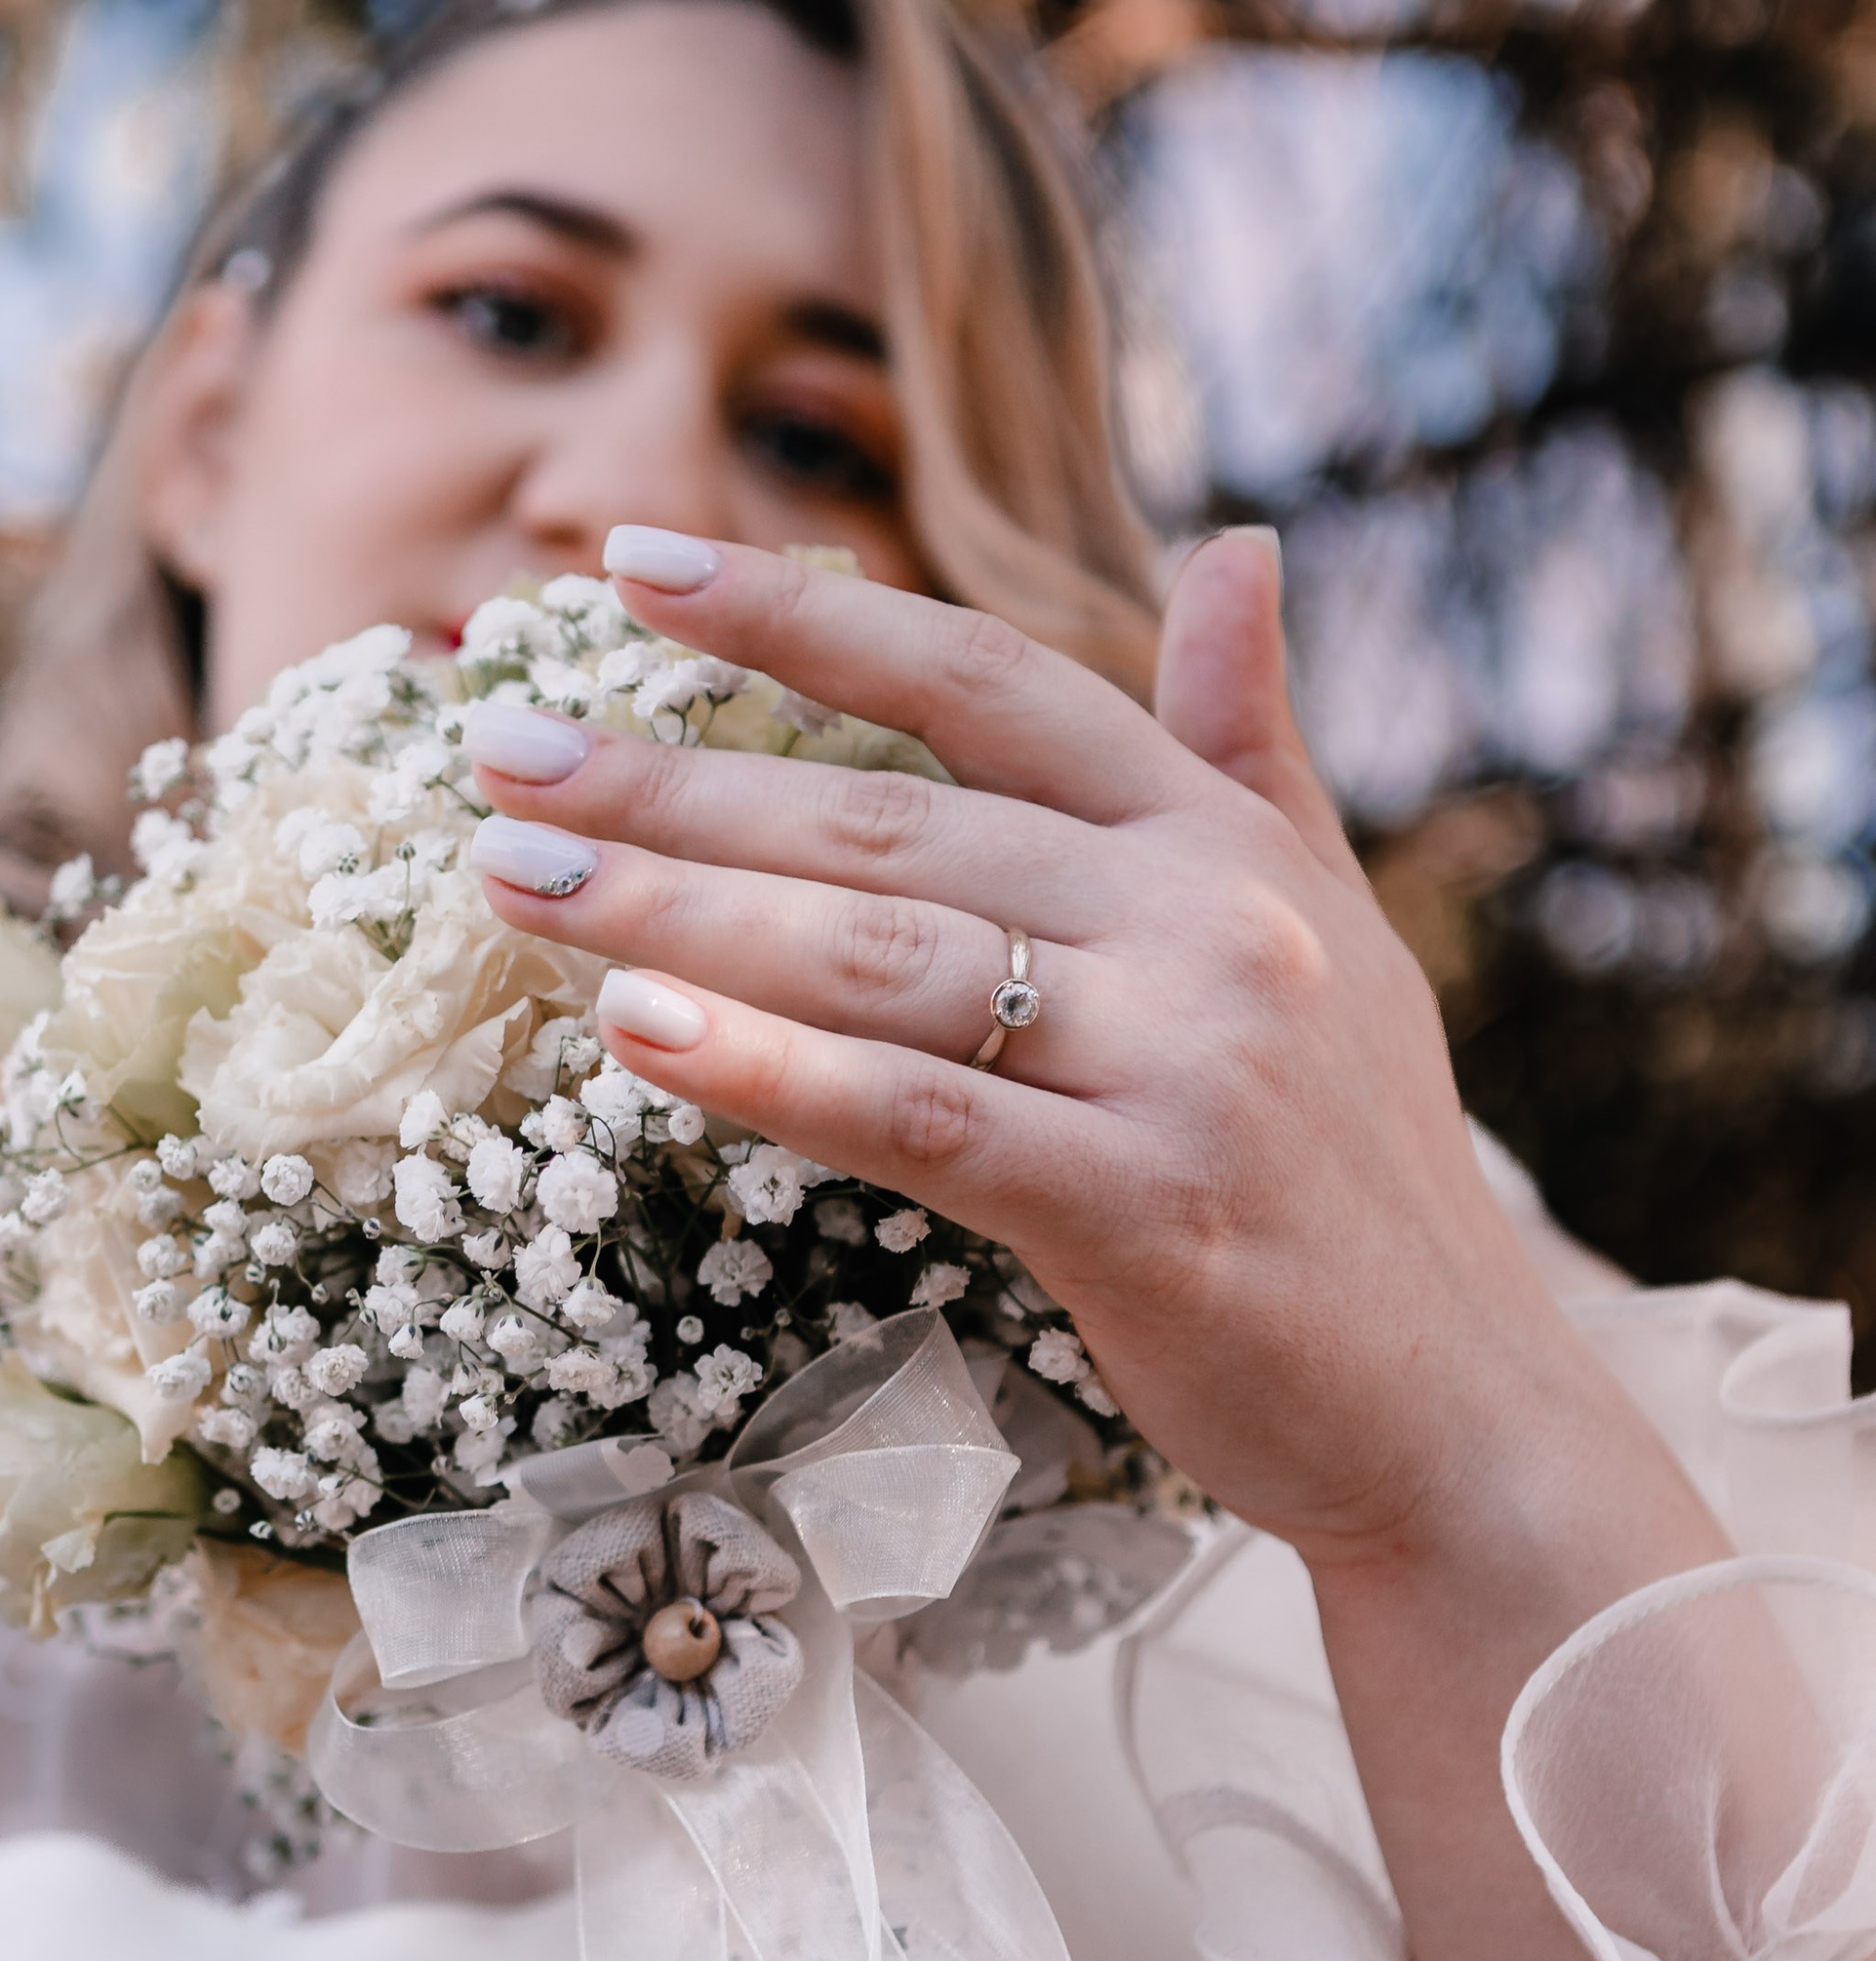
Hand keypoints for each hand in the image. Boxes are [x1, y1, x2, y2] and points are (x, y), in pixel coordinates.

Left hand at [471, 524, 1592, 1573]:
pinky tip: (637, 1031)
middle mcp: (1212, 924)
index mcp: (1225, 842)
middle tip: (499, 753)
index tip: (628, 564)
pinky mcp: (1143, 1209)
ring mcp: (1183, 1063)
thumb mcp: (1333, 925)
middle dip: (672, 783)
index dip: (800, 615)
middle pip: (888, 825)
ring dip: (675, 916)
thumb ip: (1249, 746)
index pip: (984, 682)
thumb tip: (1241, 549)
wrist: (1460, 1411)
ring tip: (515, 879)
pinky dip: (770, 1070)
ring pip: (879, 962)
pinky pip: (916, 1119)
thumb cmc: (1358, 1173)